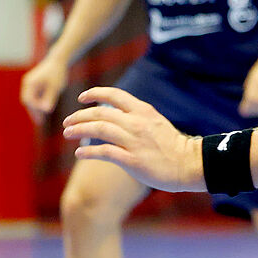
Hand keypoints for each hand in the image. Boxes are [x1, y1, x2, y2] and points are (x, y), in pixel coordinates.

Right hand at [19, 57, 66, 124]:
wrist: (58, 60)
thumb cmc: (57, 73)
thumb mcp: (55, 86)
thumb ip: (50, 98)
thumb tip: (46, 110)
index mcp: (30, 83)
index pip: (28, 100)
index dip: (34, 110)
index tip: (42, 118)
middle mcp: (27, 83)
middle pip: (27, 101)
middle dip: (33, 112)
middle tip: (39, 122)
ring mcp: (29, 83)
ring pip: (29, 99)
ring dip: (34, 109)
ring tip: (41, 119)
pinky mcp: (33, 84)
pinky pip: (33, 96)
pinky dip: (36, 103)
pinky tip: (43, 110)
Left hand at [63, 87, 204, 191]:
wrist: (190, 164)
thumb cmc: (173, 146)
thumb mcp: (157, 123)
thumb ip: (137, 118)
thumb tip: (117, 117)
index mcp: (143, 111)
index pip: (114, 95)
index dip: (95, 93)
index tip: (82, 97)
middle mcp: (137, 123)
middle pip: (101, 113)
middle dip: (79, 116)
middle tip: (67, 122)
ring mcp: (134, 141)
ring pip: (99, 128)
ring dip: (79, 130)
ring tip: (68, 134)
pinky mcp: (132, 160)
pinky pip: (104, 152)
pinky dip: (88, 151)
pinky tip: (79, 153)